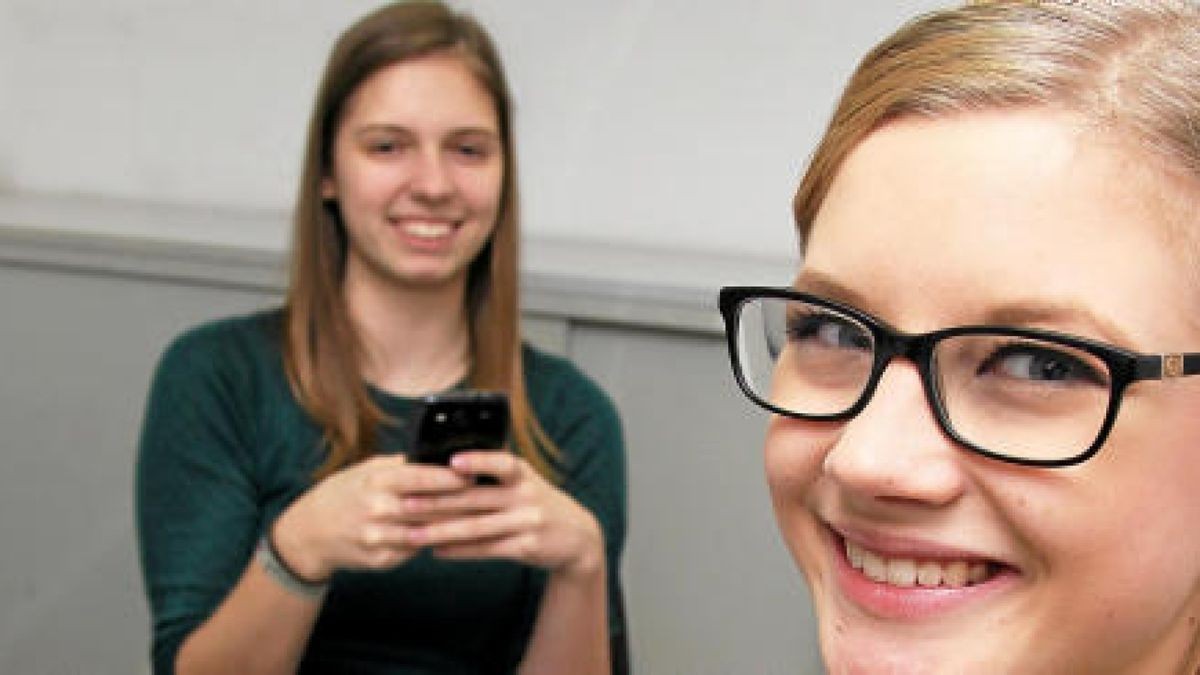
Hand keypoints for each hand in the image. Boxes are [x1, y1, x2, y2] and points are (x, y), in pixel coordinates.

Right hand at [270, 455, 471, 581]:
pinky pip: (415, 550)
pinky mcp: (381, 560)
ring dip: (454, 525)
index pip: (422, 477)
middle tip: (490, 497)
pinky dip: (435, 542)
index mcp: (377, 481)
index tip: (477, 473)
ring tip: (481, 518)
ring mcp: (378, 538)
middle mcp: (377, 509)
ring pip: (427, 531)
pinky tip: (454, 537)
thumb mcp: (369, 470)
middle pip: (431, 506)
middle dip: (462, 502)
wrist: (310, 533)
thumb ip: (403, 466)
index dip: (452, 477)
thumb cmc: (346, 493)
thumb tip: (443, 456)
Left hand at [400, 451, 604, 579]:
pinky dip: (460, 550)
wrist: (577, 536)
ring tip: (413, 535)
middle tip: (406, 504)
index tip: (452, 462)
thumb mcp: (524, 482)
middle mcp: (526, 495)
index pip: (501, 462)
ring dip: (441, 531)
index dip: (478, 461)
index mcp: (522, 473)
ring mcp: (527, 522)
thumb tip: (445, 467)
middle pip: (476, 498)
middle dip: (437, 502)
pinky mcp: (526, 547)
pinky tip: (437, 551)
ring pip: (476, 527)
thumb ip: (494, 474)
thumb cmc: (537, 503)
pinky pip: (487, 549)